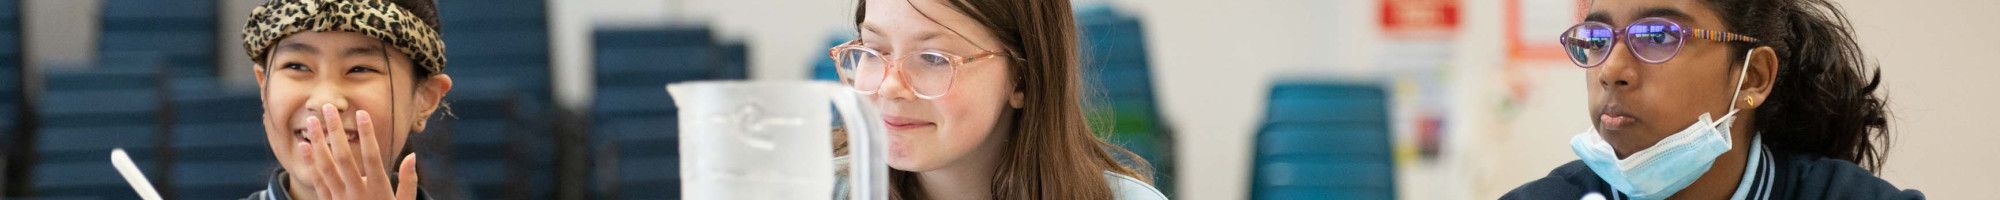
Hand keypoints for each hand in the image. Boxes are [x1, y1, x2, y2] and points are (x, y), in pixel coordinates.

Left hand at [301, 104, 419, 199]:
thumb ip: (409, 182)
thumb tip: (412, 157)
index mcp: (379, 190)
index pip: (371, 157)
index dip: (367, 134)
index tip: (361, 113)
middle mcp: (357, 193)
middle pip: (343, 157)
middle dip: (335, 131)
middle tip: (328, 108)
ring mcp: (340, 199)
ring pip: (326, 167)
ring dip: (317, 143)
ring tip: (311, 121)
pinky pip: (317, 181)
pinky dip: (310, 163)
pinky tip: (305, 146)